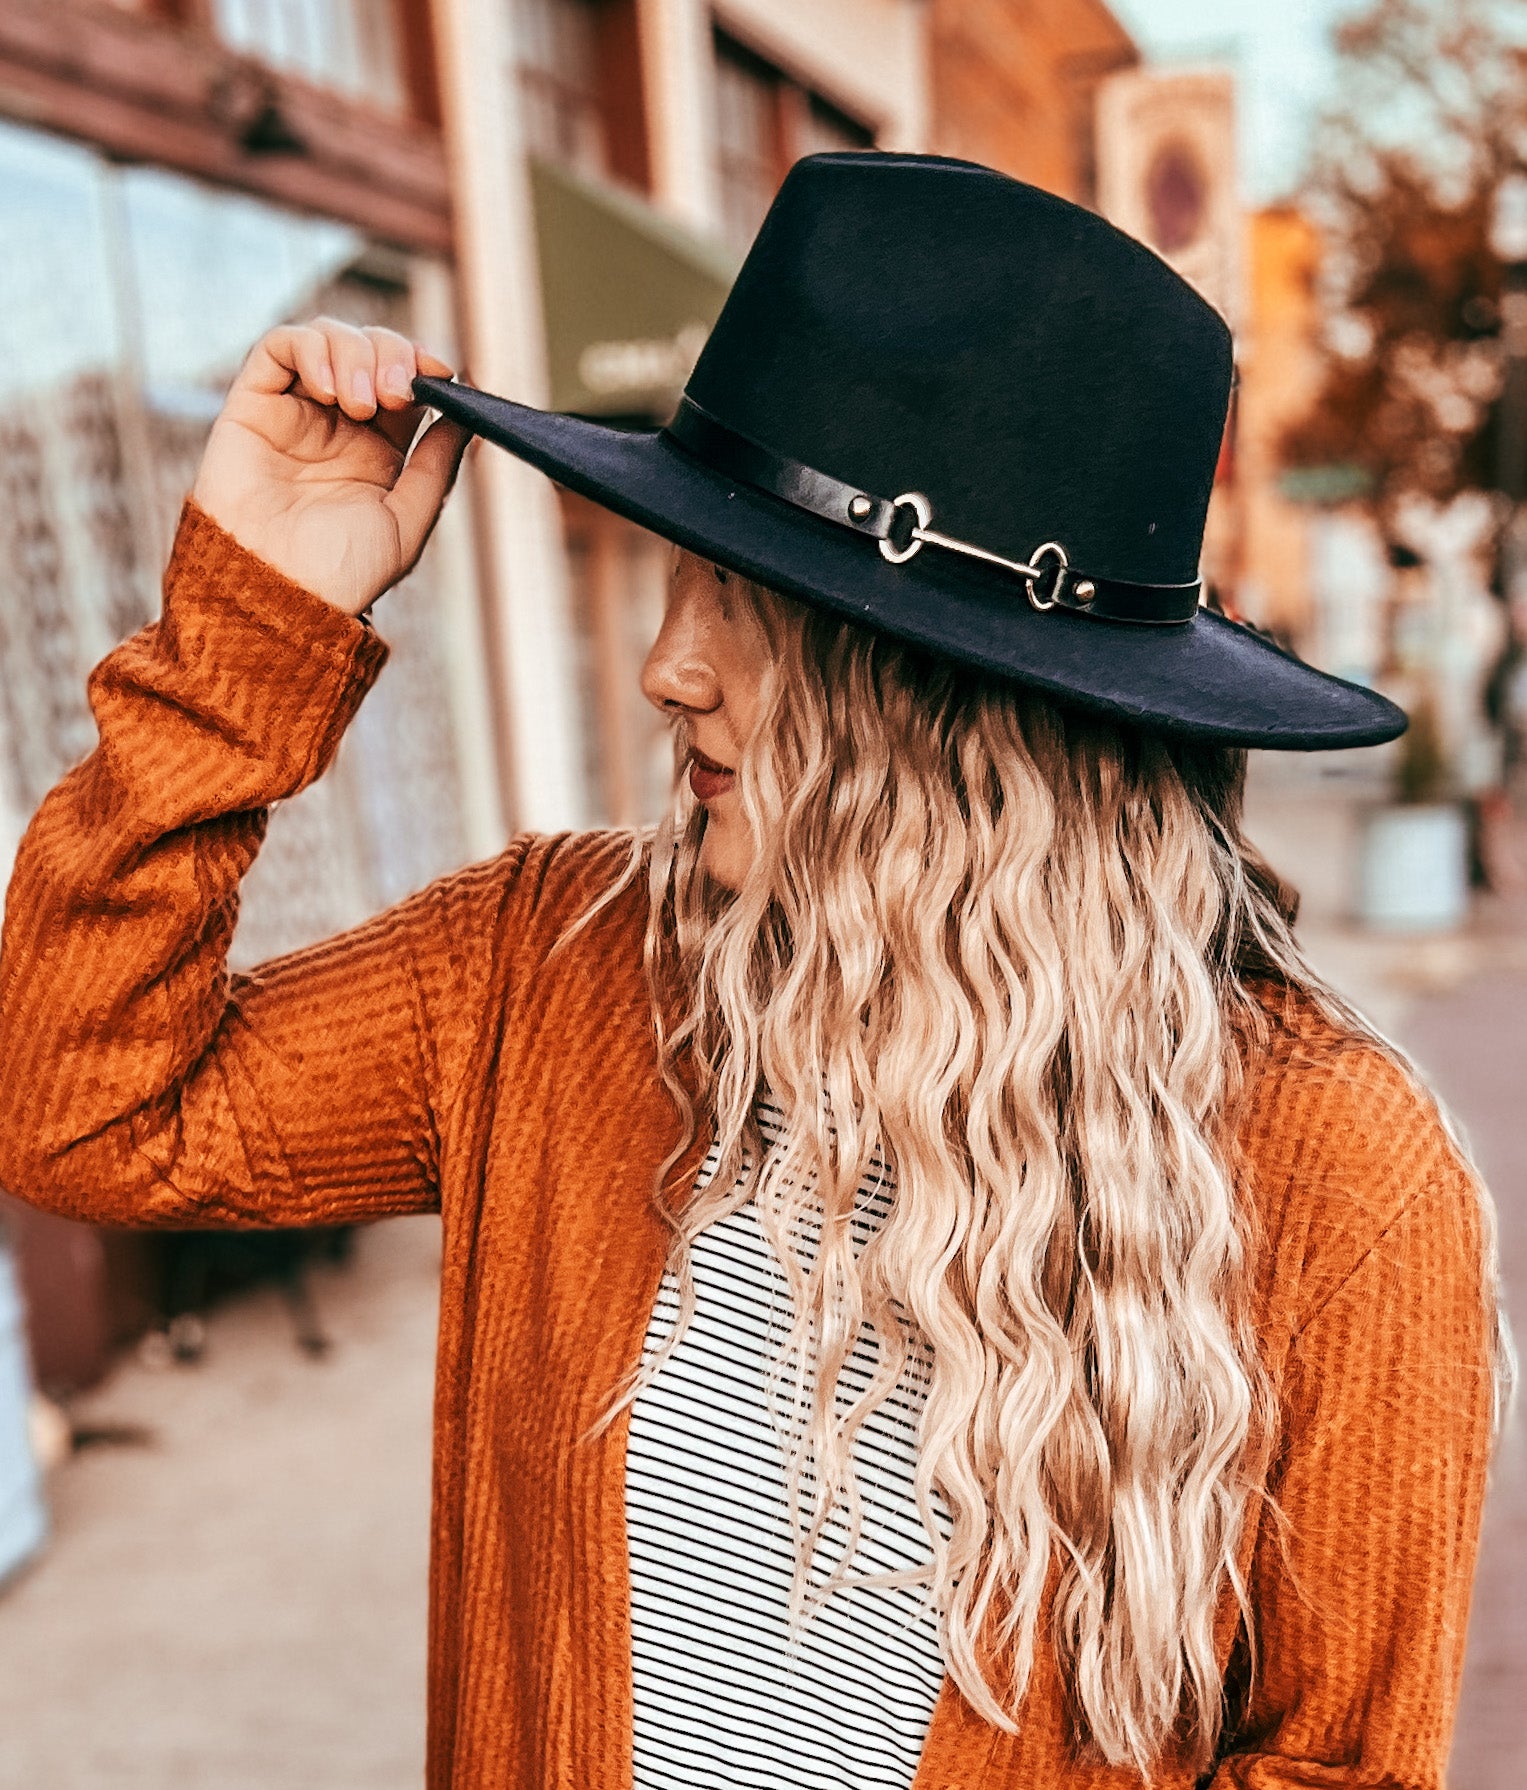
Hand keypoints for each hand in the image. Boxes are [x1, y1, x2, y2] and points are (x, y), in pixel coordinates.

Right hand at [190, 318, 472, 615]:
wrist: (279, 594)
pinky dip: (310, 348)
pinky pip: (279, 346)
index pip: (406, 379)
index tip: (441, 373)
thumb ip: (437, 465)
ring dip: (355, 353)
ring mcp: (295, 410)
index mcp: (378, 450)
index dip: (424, 363)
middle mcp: (336, 424)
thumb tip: (467, 416)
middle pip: (371, 349)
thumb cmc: (342, 574)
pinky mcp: (253, 404)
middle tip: (397, 392)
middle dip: (393, 354)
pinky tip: (327, 389)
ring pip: (329, 338)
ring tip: (360, 402)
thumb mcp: (408, 520)